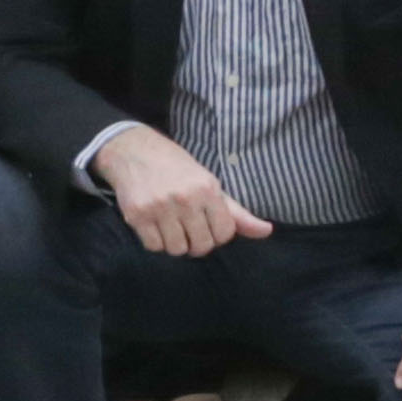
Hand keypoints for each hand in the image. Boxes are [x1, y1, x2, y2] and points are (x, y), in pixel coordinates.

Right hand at [91, 121, 272, 258]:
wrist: (134, 151)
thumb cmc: (177, 169)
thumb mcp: (209, 184)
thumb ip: (237, 213)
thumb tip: (267, 231)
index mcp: (207, 188)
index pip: (224, 233)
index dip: (217, 234)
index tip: (207, 224)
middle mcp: (185, 198)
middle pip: (202, 246)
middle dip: (197, 242)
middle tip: (189, 227)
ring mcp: (159, 207)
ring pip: (176, 249)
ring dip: (175, 243)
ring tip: (171, 225)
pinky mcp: (137, 215)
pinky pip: (154, 246)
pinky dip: (156, 241)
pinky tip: (155, 224)